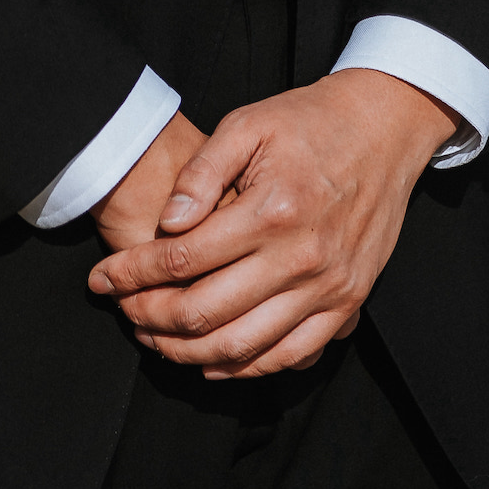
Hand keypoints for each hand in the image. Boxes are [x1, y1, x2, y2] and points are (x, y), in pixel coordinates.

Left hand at [87, 72, 454, 379]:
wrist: (384, 128)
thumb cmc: (310, 121)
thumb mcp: (249, 124)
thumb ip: (202, 173)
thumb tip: (168, 223)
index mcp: (272, 210)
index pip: (184, 260)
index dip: (134, 274)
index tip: (103, 278)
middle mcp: (301, 258)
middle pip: (206, 313)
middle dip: (150, 318)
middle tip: (122, 310)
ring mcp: (328, 288)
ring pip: (242, 347)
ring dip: (188, 353)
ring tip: (154, 339)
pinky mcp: (347, 303)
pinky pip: (289, 356)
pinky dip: (244, 367)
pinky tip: (211, 360)